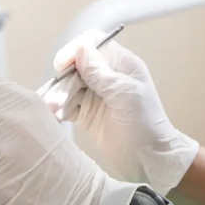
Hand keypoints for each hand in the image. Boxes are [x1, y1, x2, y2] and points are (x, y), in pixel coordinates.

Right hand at [54, 30, 199, 194]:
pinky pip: (68, 105)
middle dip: (65, 80)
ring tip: (55, 109)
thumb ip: (100, 73)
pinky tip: (57, 116)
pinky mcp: (87, 114)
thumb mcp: (125, 94)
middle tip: (57, 98)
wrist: (149, 159)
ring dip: (60, 96)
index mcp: (121, 64)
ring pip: (69, 86)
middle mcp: (107, 76)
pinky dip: (60, 109)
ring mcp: (96, 95)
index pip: (93, 45)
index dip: (76, 50)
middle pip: (76, 66)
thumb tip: (80, 49)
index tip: (63, 63)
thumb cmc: (146, 123)